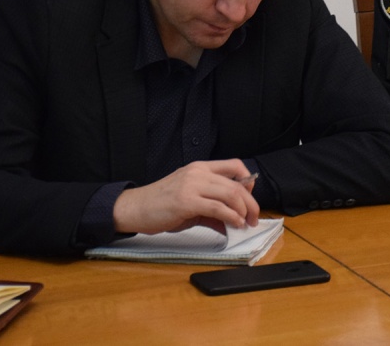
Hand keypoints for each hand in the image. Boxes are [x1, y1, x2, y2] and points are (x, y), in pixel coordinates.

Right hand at [112, 159, 259, 234]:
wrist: (134, 208)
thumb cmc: (160, 205)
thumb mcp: (190, 202)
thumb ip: (212, 209)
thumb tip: (231, 222)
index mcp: (200, 168)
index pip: (234, 165)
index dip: (248, 180)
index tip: (251, 196)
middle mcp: (198, 173)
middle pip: (237, 183)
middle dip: (251, 202)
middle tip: (255, 217)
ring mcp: (192, 185)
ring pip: (231, 194)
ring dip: (244, 211)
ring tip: (246, 223)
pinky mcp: (187, 201)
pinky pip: (218, 208)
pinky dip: (231, 217)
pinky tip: (234, 224)